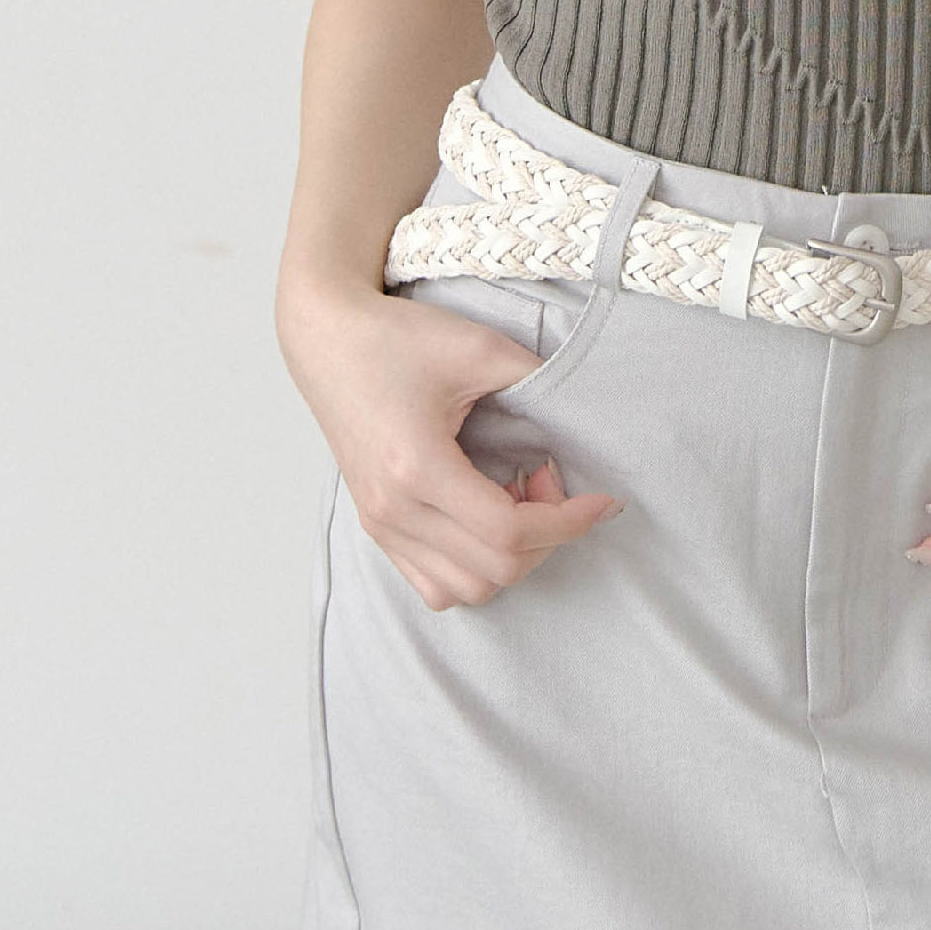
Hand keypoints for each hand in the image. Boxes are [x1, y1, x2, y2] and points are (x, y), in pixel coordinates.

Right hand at [278, 277, 623, 612]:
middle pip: (495, 568)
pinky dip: (475, 566)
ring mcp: (380, 524)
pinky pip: (435, 584)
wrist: (327, 340)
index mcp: (417, 468)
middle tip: (550, 477)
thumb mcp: (479, 348)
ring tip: (519, 498)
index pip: (509, 531)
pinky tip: (488, 517)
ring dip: (511, 555)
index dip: (569, 521)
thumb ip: (538, 384)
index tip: (602, 499)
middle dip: (546, 533)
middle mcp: (393, 510)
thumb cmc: (395, 339)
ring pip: (466, 589)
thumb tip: (587, 421)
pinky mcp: (376, 526)